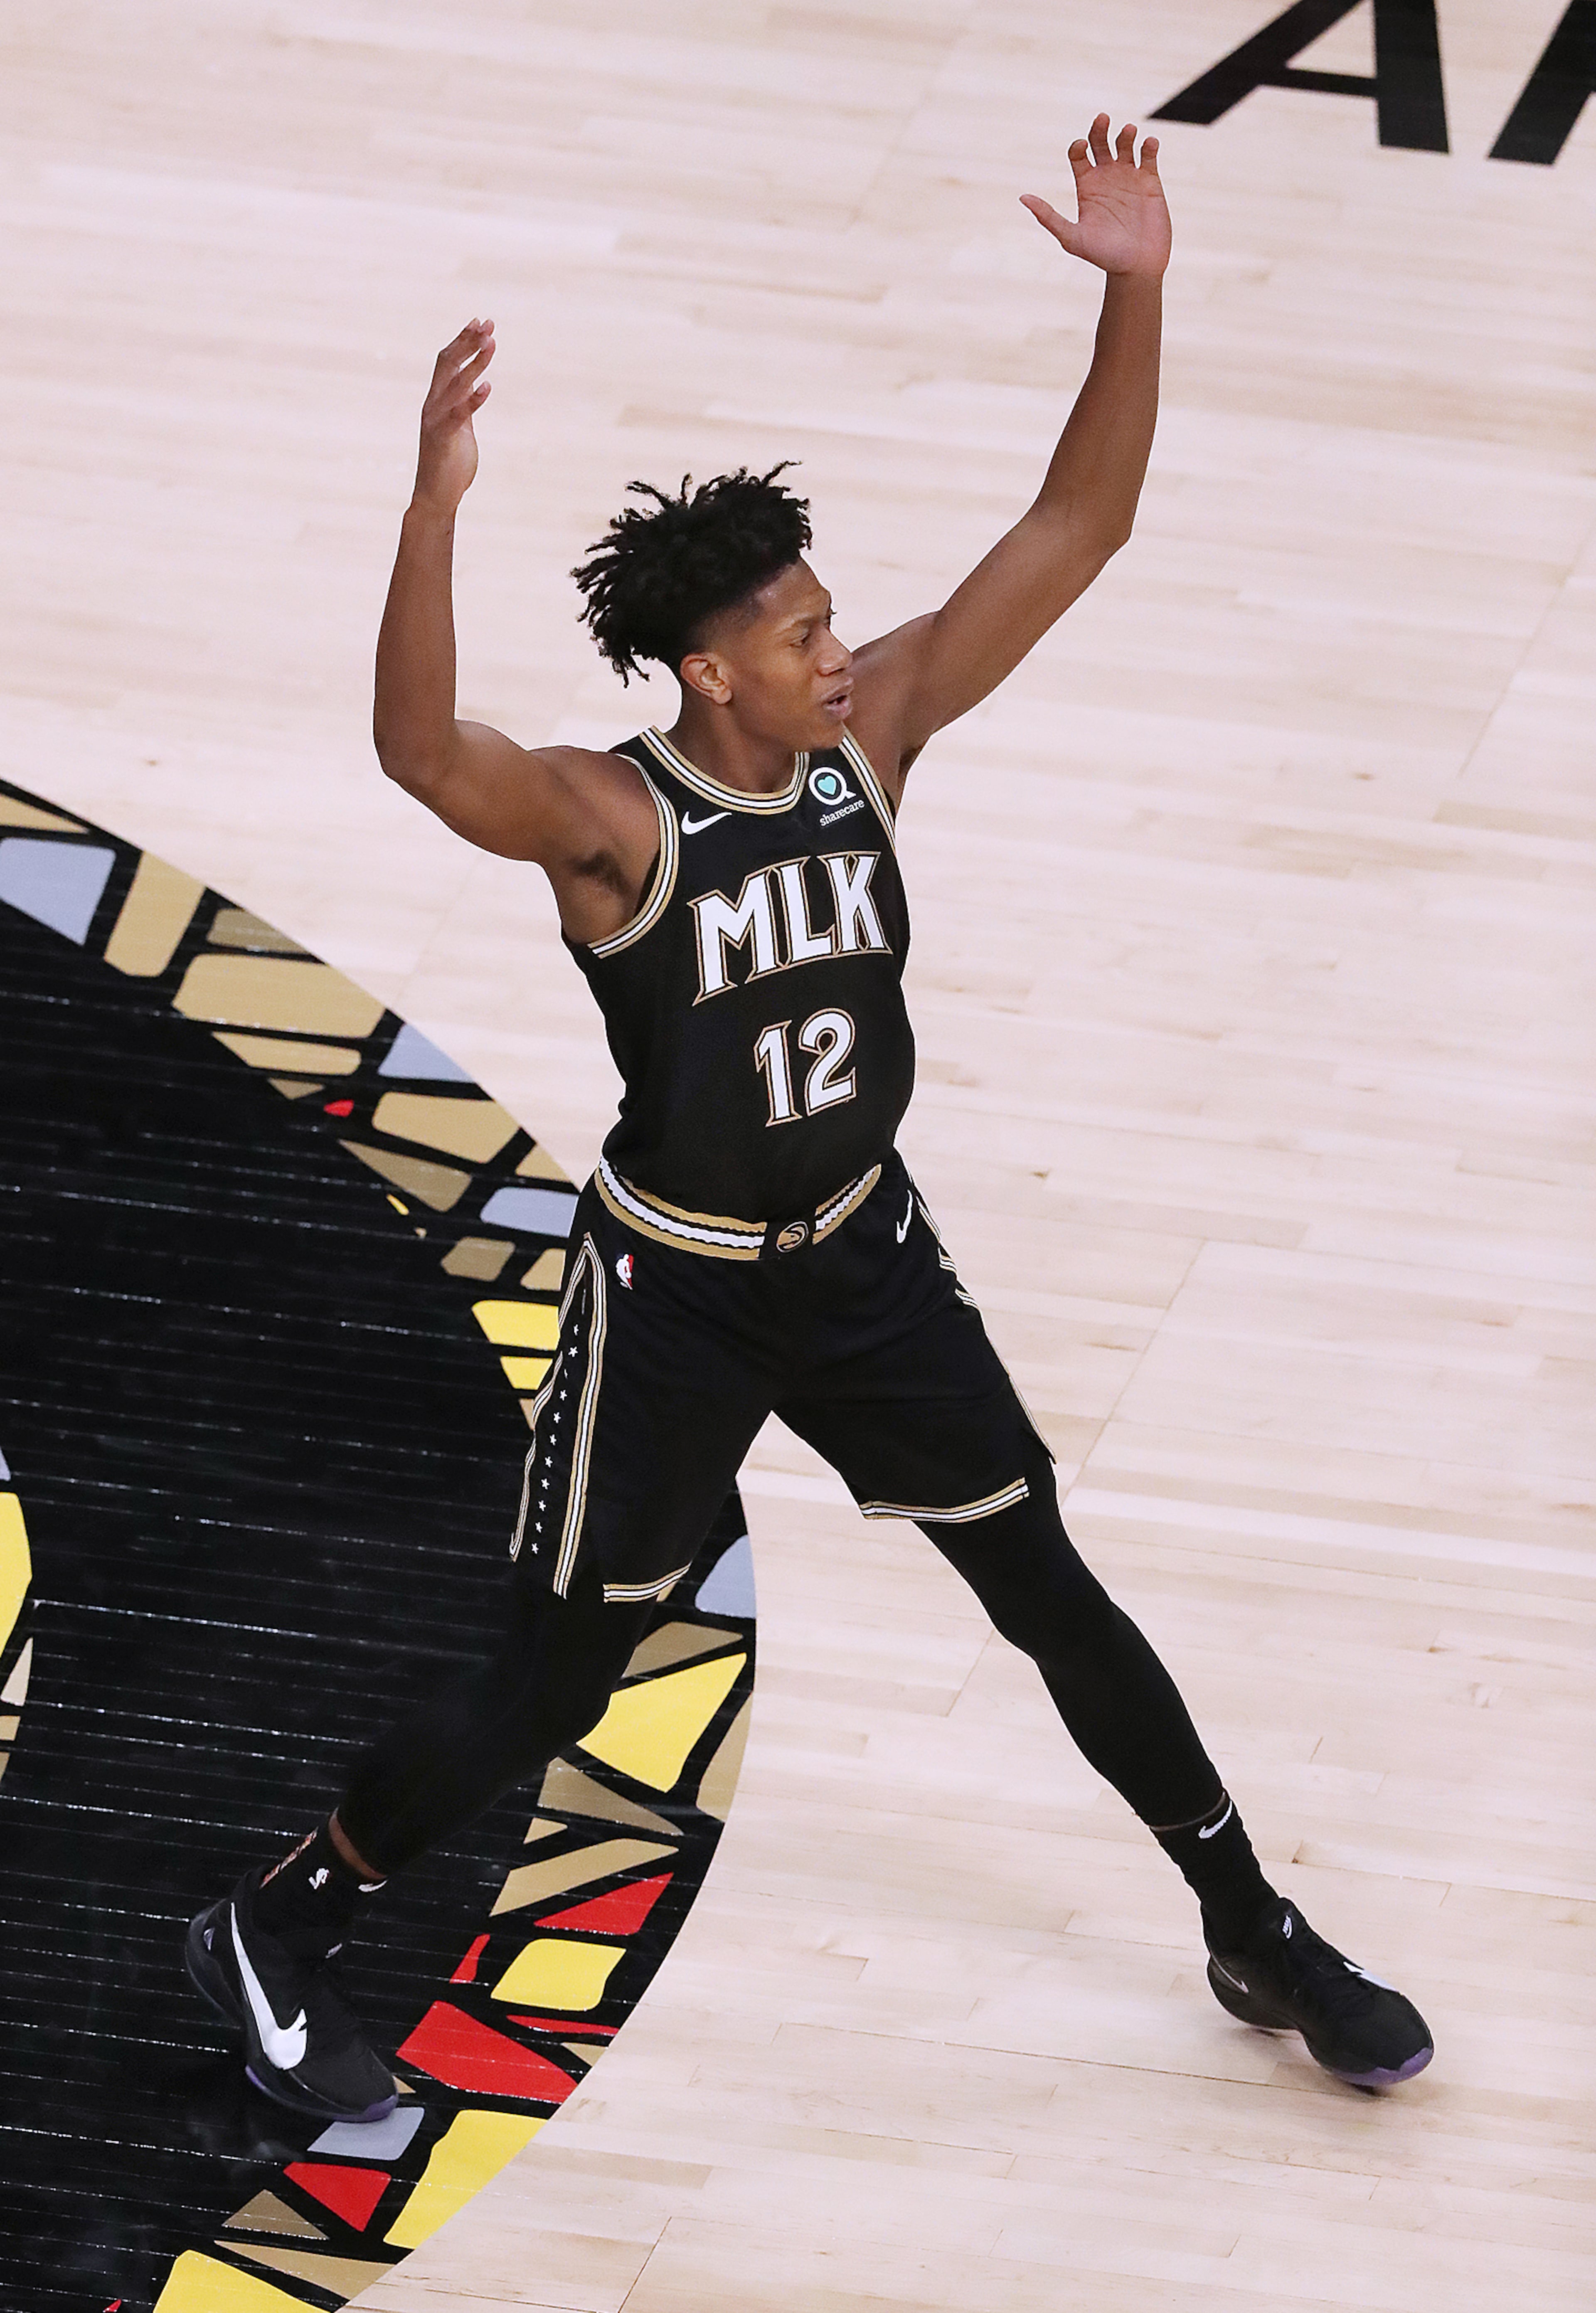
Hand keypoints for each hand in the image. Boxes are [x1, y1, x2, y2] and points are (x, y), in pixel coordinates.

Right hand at [413, 319, 494, 515]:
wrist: (436, 496)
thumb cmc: (449, 462)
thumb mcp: (459, 426)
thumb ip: (464, 405)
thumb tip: (475, 385)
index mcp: (436, 399)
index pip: (446, 361)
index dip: (462, 340)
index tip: (480, 322)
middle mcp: (432, 404)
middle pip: (448, 363)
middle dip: (468, 342)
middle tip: (488, 324)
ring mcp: (436, 420)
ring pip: (455, 384)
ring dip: (475, 363)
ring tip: (492, 345)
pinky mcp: (443, 439)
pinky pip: (459, 415)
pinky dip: (473, 399)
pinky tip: (488, 386)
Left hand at [1021, 117, 1169, 278]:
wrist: (1135, 267)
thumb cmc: (1103, 256)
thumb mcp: (1071, 238)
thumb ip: (1048, 217)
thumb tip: (1022, 198)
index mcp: (1087, 187)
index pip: (1078, 155)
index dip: (1078, 146)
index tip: (1081, 148)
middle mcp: (1106, 178)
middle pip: (1100, 143)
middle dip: (1099, 129)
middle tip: (1102, 119)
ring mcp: (1128, 178)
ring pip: (1125, 145)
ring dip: (1125, 135)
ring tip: (1128, 132)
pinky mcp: (1150, 182)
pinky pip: (1149, 156)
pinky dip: (1149, 146)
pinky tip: (1148, 145)